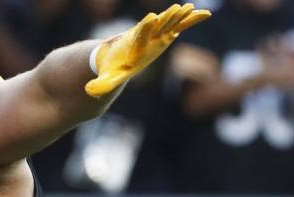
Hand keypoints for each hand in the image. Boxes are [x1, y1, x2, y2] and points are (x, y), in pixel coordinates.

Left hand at [85, 3, 210, 97]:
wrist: (114, 54)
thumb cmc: (113, 66)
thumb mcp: (108, 77)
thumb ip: (102, 84)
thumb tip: (89, 91)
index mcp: (134, 44)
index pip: (139, 34)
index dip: (146, 27)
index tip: (151, 17)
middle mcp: (146, 36)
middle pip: (158, 25)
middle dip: (167, 18)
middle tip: (177, 8)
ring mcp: (156, 34)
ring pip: (170, 23)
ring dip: (180, 16)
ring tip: (191, 8)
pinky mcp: (164, 34)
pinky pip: (179, 26)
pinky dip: (191, 20)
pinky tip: (205, 13)